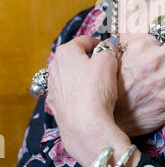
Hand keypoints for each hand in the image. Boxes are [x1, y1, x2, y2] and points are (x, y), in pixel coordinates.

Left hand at [46, 36, 140, 166]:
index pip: (85, 40)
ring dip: (84, 76)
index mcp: (66, 52)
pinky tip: (89, 99)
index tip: (110, 49)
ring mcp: (53, 87)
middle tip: (107, 67)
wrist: (84, 126)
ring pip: (71, 75)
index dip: (100, 43)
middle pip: (76, 57)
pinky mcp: (55, 104)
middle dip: (91, 60)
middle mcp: (54, 67)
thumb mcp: (108, 61)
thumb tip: (109, 48)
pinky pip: (69, 92)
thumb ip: (109, 49)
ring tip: (100, 85)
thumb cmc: (95, 90)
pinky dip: (78, 92)